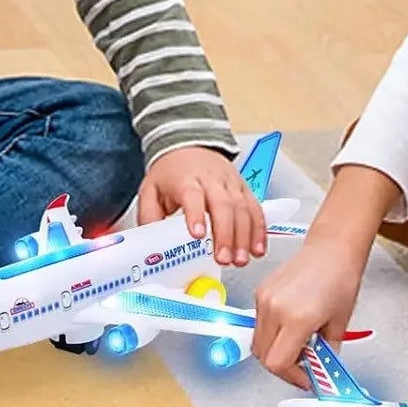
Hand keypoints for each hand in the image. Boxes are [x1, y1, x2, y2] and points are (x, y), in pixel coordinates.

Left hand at [138, 145, 264, 264]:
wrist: (188, 146)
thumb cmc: (170, 173)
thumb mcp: (149, 191)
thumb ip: (149, 217)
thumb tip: (151, 244)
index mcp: (186, 180)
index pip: (192, 196)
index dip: (196, 215)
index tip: (197, 235)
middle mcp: (211, 180)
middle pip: (223, 205)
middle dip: (225, 234)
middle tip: (223, 259)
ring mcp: (231, 183)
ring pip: (242, 208)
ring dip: (244, 236)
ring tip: (240, 260)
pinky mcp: (244, 189)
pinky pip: (255, 209)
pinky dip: (259, 230)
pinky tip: (258, 249)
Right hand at [253, 229, 369, 387]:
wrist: (332, 248)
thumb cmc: (341, 278)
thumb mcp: (340, 322)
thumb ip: (327, 351)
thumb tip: (321, 369)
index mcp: (297, 318)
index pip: (278, 363)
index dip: (291, 377)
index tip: (306, 378)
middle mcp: (275, 308)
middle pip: (263, 356)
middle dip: (282, 366)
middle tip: (303, 364)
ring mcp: (264, 299)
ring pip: (258, 341)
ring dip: (275, 349)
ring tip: (299, 342)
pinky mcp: (260, 291)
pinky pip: (259, 323)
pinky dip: (272, 332)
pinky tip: (292, 326)